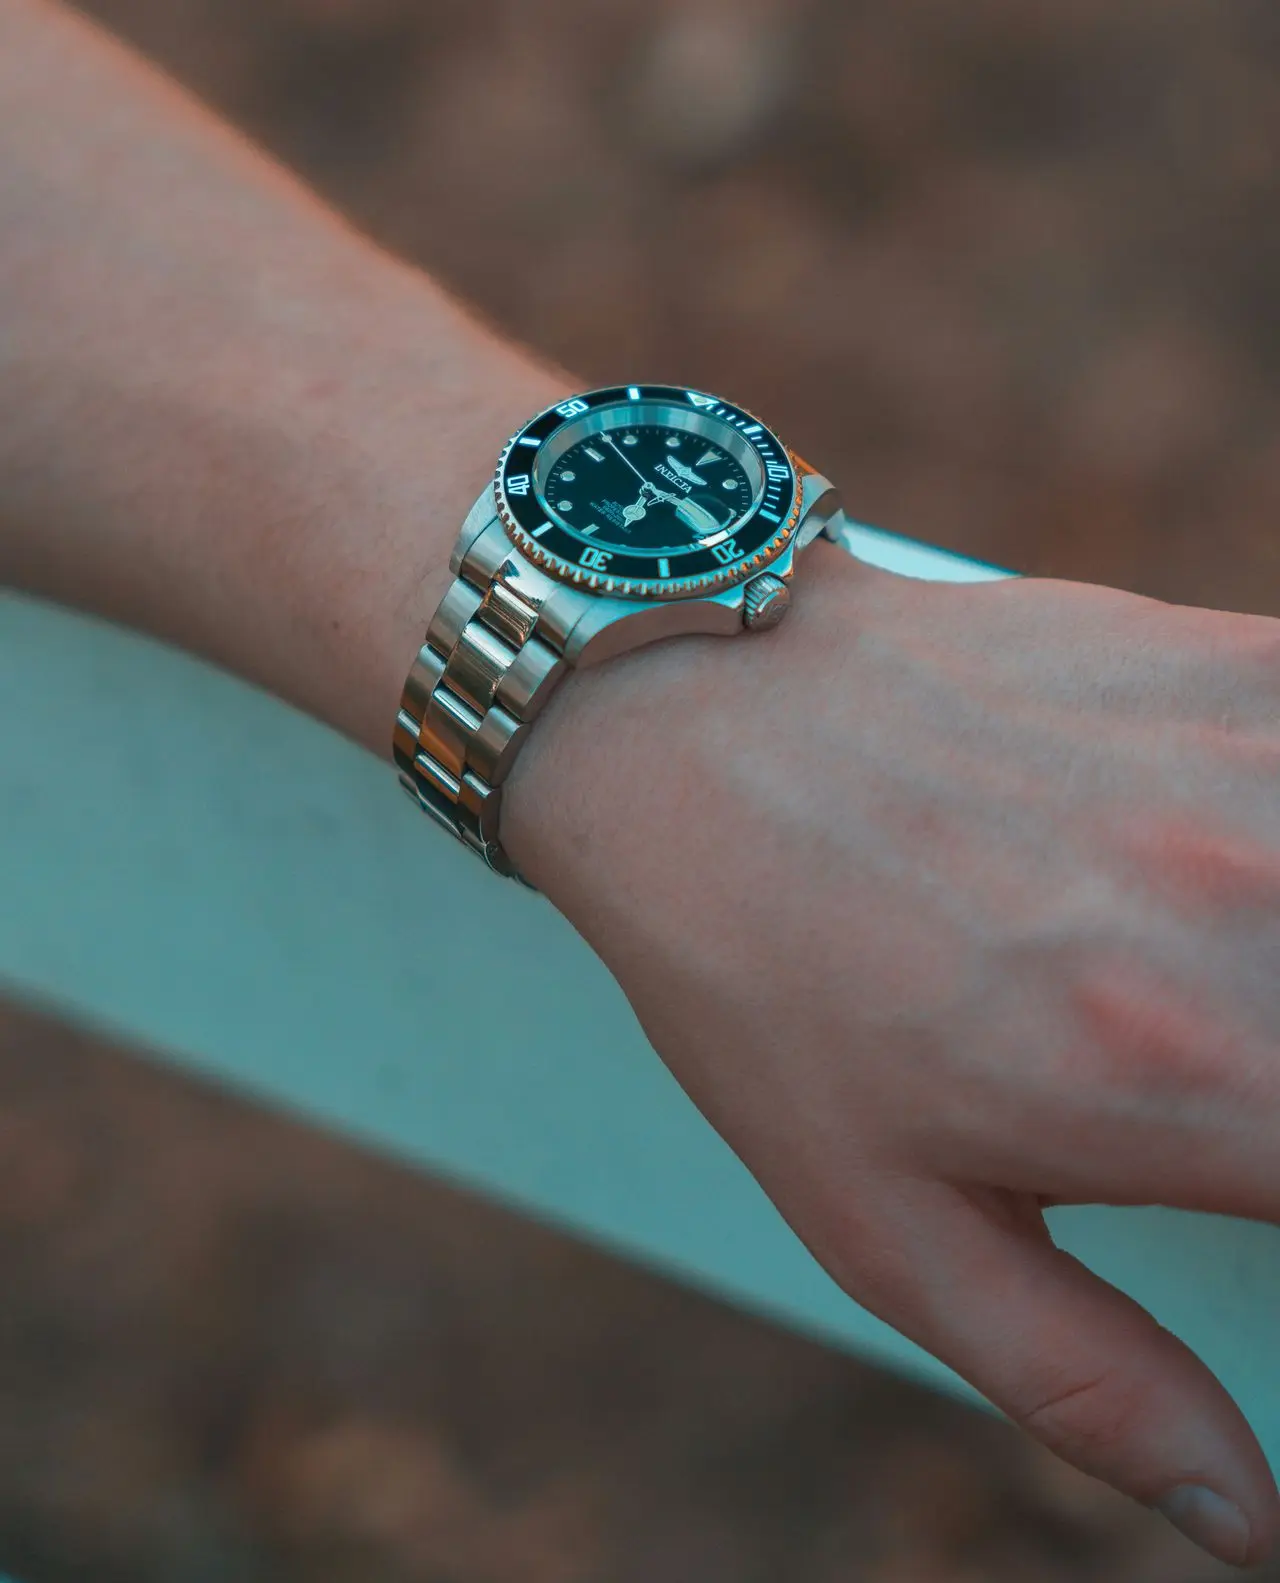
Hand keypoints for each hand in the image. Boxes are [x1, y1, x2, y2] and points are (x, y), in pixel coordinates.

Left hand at [504, 542, 1279, 1566]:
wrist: (691, 737)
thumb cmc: (765, 981)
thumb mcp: (887, 1221)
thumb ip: (1090, 1382)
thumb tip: (1255, 1519)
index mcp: (1197, 1082)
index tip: (1243, 1176)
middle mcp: (1256, 913)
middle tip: (1213, 1087)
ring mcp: (1253, 767)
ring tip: (1180, 993)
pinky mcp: (1226, 657)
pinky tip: (1211, 873)